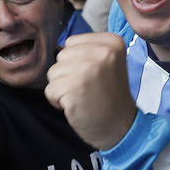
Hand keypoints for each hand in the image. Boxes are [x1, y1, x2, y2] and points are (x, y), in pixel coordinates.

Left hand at [44, 33, 137, 150]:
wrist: (119, 126)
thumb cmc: (109, 96)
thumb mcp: (108, 62)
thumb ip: (87, 50)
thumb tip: (57, 47)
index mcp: (112, 42)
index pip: (71, 43)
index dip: (76, 62)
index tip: (94, 76)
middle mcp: (102, 52)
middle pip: (61, 56)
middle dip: (68, 74)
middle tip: (88, 88)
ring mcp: (88, 69)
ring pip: (53, 72)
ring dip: (62, 88)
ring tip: (82, 96)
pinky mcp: (74, 87)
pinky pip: (50, 90)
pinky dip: (58, 101)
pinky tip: (76, 105)